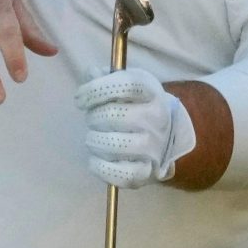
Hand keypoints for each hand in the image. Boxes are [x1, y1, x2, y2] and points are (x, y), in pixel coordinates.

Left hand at [74, 66, 195, 187]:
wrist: (167, 137)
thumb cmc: (138, 106)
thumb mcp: (127, 85)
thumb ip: (106, 77)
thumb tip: (90, 74)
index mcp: (151, 92)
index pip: (125, 85)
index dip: (96, 90)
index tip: (81, 99)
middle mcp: (155, 119)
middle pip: (114, 116)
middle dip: (93, 117)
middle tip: (93, 119)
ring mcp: (153, 148)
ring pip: (113, 144)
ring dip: (94, 140)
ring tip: (95, 137)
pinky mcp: (145, 173)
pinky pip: (118, 174)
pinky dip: (99, 166)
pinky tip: (96, 159)